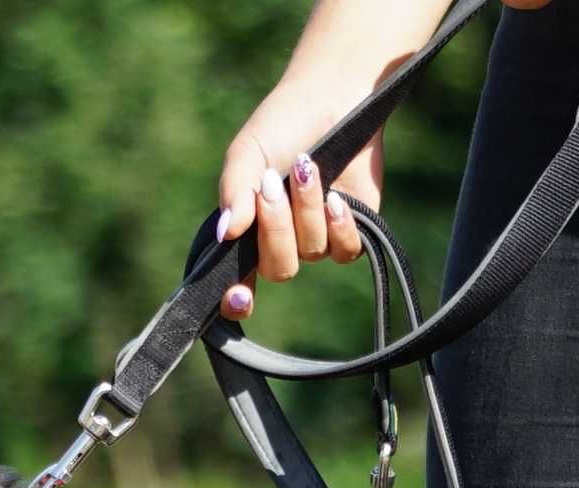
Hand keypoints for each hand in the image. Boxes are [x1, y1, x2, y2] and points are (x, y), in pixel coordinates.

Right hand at [212, 85, 384, 321]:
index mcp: (247, 228)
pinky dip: (340, 226)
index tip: (239, 296)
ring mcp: (316, 238)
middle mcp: (280, 240)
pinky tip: (336, 198)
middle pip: (278, 270)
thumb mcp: (247, 153)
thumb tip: (226, 234)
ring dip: (308, 211)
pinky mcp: (351, 229)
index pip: (236, 280)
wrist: (334, 97)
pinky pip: (345, 251)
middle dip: (276, 229)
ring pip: (311, 253)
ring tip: (307, 168)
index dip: (236, 299)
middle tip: (272, 185)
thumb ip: (233, 192)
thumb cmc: (283, 123)